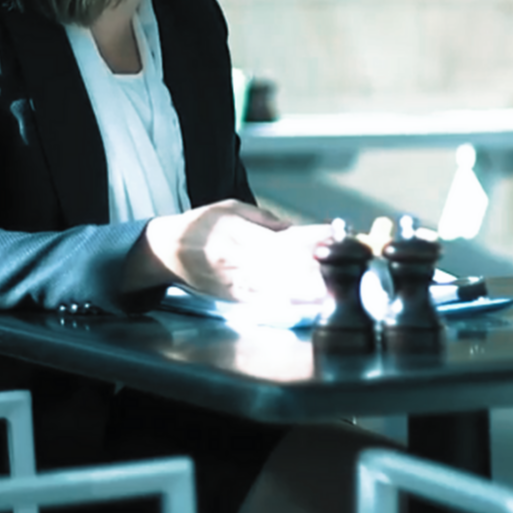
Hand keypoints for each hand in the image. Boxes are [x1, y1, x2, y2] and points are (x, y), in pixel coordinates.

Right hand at [140, 201, 328, 304]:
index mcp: (237, 235)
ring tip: (335, 286)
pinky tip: (312, 302)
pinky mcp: (236, 299)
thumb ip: (267, 220)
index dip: (309, 241)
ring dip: (308, 288)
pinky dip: (291, 303)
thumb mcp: (234, 208)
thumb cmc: (203, 224)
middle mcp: (237, 262)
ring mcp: (237, 284)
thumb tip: (299, 229)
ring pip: (278, 289)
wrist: (168, 251)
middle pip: (284, 267)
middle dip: (315, 268)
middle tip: (345, 266)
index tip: (334, 238)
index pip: (281, 240)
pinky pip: (268, 303)